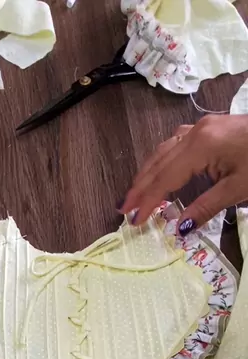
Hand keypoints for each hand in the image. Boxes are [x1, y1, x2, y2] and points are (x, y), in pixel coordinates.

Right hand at [120, 115, 247, 233]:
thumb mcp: (238, 189)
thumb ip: (205, 208)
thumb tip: (178, 228)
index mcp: (201, 145)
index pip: (165, 178)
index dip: (148, 201)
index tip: (134, 220)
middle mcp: (195, 132)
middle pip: (158, 162)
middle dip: (140, 187)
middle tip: (123, 209)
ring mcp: (202, 126)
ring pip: (164, 150)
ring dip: (148, 173)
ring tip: (136, 194)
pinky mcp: (210, 127)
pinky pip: (176, 143)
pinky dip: (163, 161)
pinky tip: (160, 171)